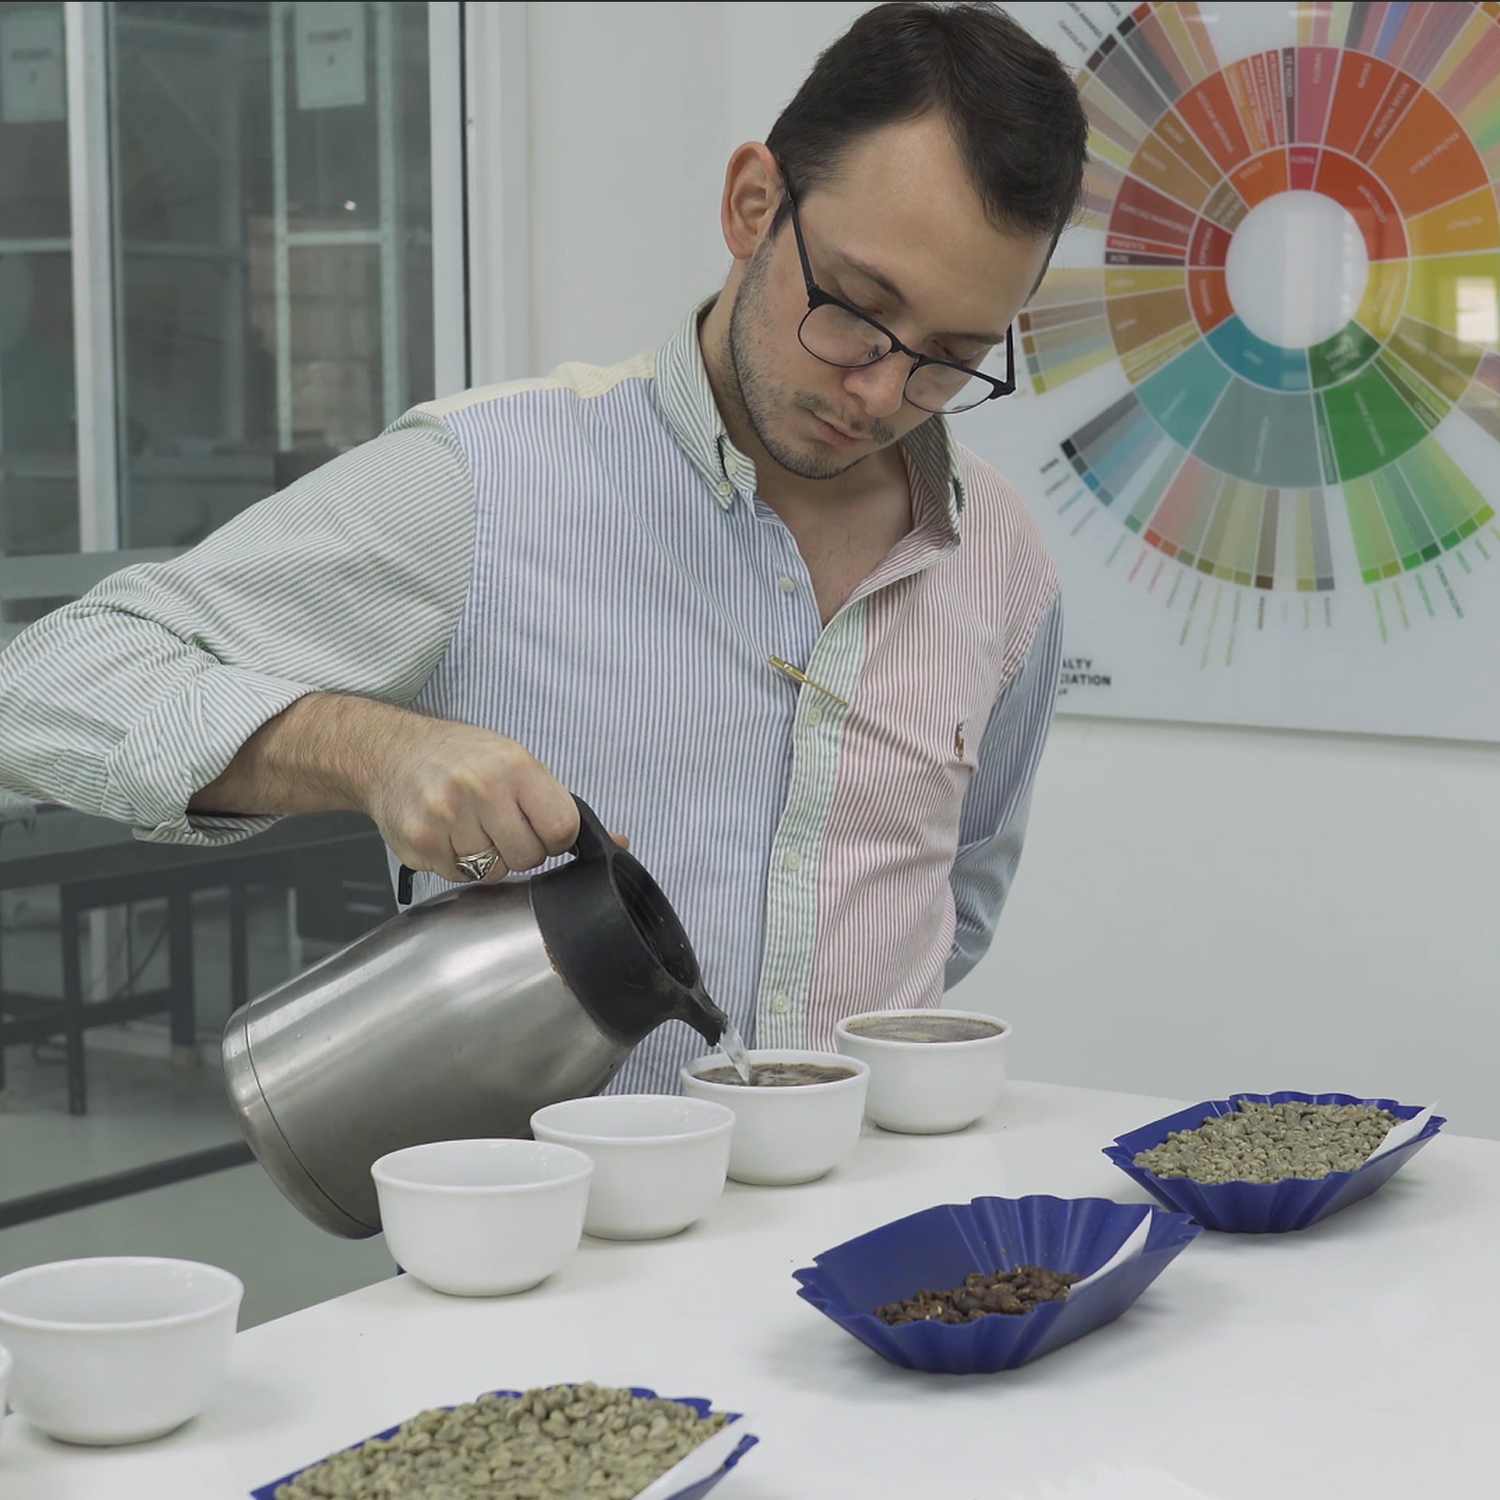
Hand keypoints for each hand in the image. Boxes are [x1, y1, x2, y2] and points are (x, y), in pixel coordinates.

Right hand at [358, 716, 612, 883]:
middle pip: (528, 858)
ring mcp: (445, 818)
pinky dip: (459, 864)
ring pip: (494, 873)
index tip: (542, 829)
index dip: (556, 839)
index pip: (562, 830)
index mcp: (514, 767)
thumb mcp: (517, 762)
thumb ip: (562, 805)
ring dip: (488, 859)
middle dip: (520, 850)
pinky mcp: (420, 843)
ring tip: (471, 827)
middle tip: (500, 825)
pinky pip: (460, 877)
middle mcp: (479, 790)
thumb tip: (620, 844)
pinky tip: (449, 835)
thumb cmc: (462, 758)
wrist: (391, 752)